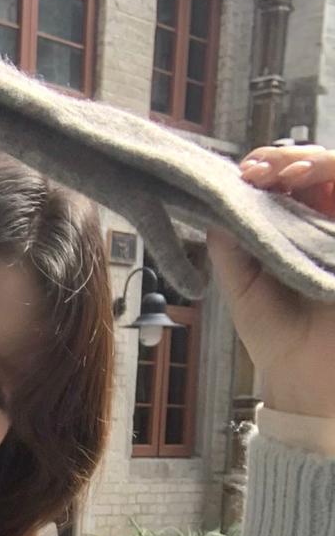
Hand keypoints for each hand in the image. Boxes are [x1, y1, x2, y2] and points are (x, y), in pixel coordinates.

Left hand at [206, 144, 334, 417]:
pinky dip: (332, 179)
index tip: (242, 175)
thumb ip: (230, 248)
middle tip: (259, 170)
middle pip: (312, 168)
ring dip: (311, 162)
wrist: (306, 377)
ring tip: (282, 174)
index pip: (282, 182)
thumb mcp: (241, 287)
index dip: (265, 169)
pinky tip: (307, 183)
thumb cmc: (274, 336)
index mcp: (288, 231)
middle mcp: (320, 224)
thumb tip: (212, 205)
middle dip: (285, 158)